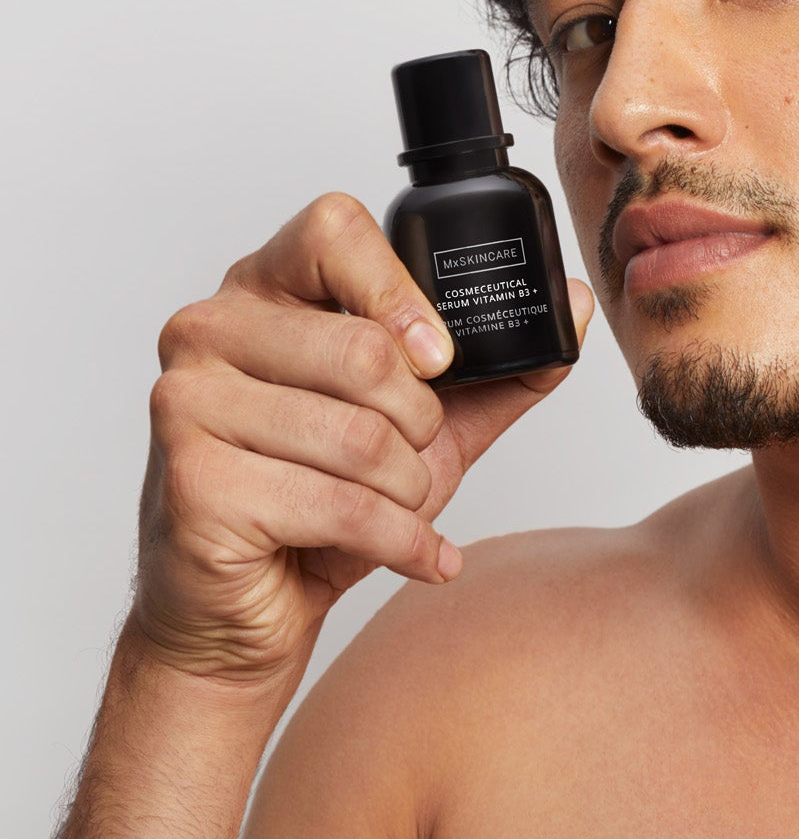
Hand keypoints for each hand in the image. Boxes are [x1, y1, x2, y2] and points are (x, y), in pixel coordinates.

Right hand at [132, 191, 593, 690]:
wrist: (251, 610)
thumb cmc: (327, 503)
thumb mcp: (429, 424)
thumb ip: (498, 365)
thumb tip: (572, 303)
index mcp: (263, 289)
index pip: (334, 228)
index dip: (400, 292)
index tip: (438, 357)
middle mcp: (210, 329)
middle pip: (363, 349)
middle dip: (421, 423)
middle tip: (412, 454)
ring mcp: (186, 403)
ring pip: (359, 437)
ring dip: (411, 490)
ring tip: (398, 505)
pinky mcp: (192, 482)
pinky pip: (338, 505)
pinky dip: (402, 540)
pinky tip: (415, 553)